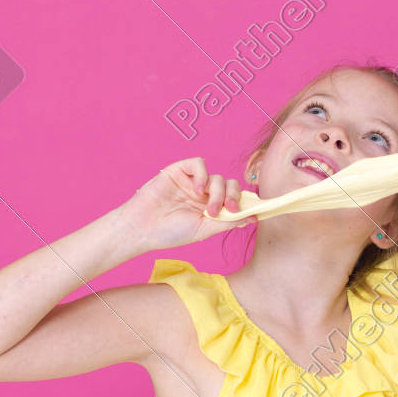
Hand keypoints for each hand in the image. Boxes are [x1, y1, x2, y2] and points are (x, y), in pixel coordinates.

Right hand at [120, 158, 255, 249]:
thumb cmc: (170, 233)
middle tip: (229, 210)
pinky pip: (199, 164)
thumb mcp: (204, 230)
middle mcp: (204, 194)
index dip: (245, 202)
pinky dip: (203, 175)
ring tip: (208, 209)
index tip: (255, 211)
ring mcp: (192, 182)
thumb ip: (227, 222)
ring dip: (218, 193)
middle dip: (234, 197)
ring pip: (218, 177)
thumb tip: (252, 217)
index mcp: (211, 208)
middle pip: (230, 186)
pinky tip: (197, 190)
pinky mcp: (179, 171)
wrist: (142, 228)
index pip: (234, 199)